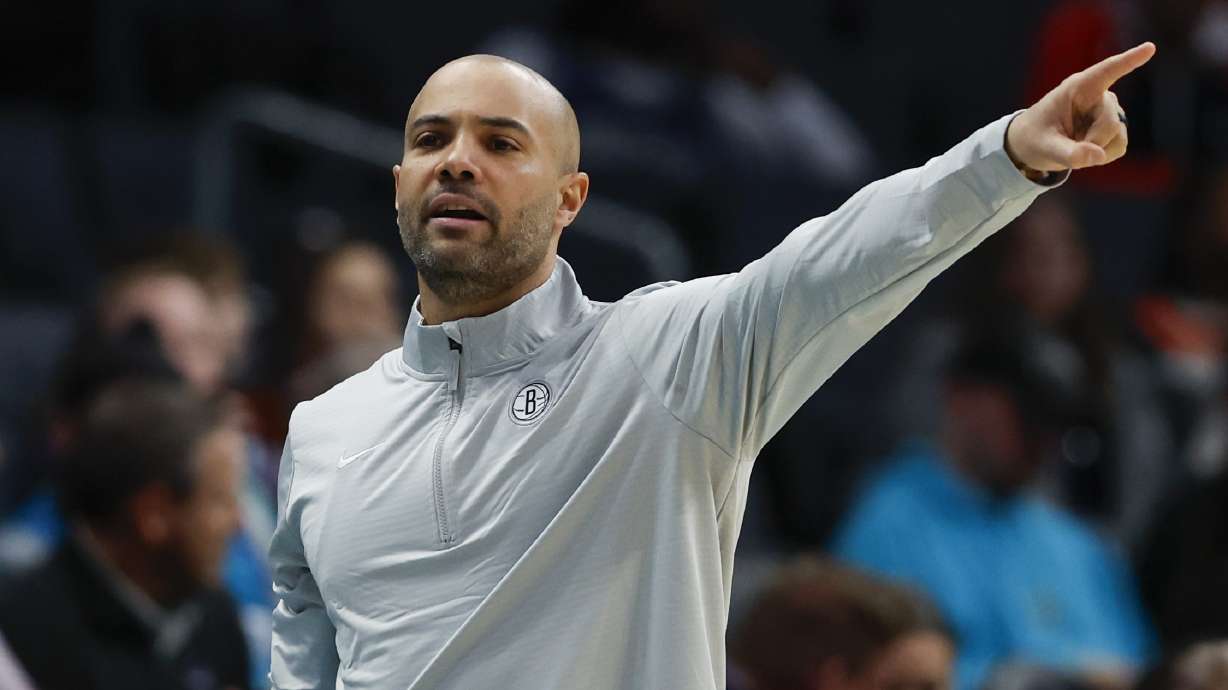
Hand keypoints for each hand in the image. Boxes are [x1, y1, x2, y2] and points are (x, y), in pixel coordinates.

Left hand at [1006, 42, 1155, 172]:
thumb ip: (1068, 153)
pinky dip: (1102, 155)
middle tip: (1067, 148)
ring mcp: (1110, 111)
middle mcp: (1098, 96)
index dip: (1129, 60)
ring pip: (1117, 136)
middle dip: (1091, 142)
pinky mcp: (1116, 128)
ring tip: (1073, 145)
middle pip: (1109, 122)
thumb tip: (1098, 156)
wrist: (1036, 146)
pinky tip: (1086, 150)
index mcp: (1078, 88)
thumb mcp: (1044, 148)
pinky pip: (1119, 146)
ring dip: (1096, 150)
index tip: (1150, 48)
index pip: (1107, 71)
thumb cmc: (1035, 138)